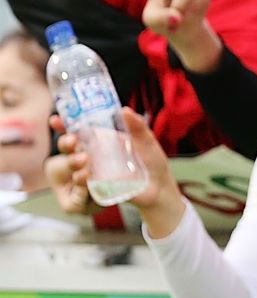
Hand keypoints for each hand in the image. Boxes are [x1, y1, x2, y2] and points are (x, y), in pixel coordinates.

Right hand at [54, 109, 182, 230]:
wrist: (160, 187)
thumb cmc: (152, 161)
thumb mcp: (146, 140)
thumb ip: (136, 125)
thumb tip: (124, 109)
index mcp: (102, 139)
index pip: (79, 130)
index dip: (64, 125)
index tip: (55, 120)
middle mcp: (94, 154)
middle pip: (72, 147)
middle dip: (66, 142)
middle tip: (71, 140)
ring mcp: (94, 170)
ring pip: (75, 165)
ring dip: (73, 161)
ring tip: (84, 159)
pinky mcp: (98, 186)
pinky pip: (84, 183)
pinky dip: (82, 179)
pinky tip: (86, 176)